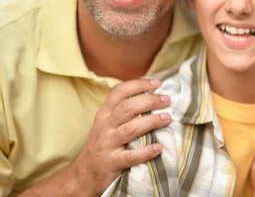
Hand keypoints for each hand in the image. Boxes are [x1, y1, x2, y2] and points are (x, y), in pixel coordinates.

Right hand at [69, 78, 171, 194]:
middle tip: (167, 100)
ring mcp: (107, 144)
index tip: (157, 83)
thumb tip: (153, 94)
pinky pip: (130, 156)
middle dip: (150, 101)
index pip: (119, 92)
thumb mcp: (107, 123)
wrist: (84, 174)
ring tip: (167, 118)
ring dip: (151, 122)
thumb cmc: (103, 144)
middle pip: (127, 108)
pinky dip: (145, 152)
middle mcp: (105, 126)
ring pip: (130, 129)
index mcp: (105, 113)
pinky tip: (159, 148)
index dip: (139, 85)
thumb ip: (124, 110)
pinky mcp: (112, 163)